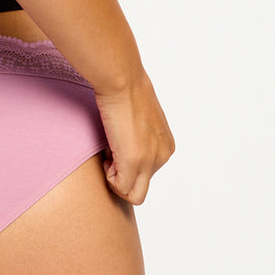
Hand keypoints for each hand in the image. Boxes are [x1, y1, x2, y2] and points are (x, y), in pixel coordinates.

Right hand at [93, 69, 174, 204]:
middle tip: (112, 150)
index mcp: (166, 145)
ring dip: (115, 176)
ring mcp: (151, 160)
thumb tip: (125, 142)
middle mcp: (163, 155)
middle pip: (140, 187)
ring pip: (132, 193)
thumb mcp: (140, 117)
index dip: (125, 162)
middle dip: (121, 174)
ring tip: (110, 149)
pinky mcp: (135, 161)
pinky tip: (108, 151)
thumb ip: (140, 135)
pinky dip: (108, 176)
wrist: (122, 80)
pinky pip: (120, 189)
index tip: (118, 140)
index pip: (146, 173)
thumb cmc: (125, 90)